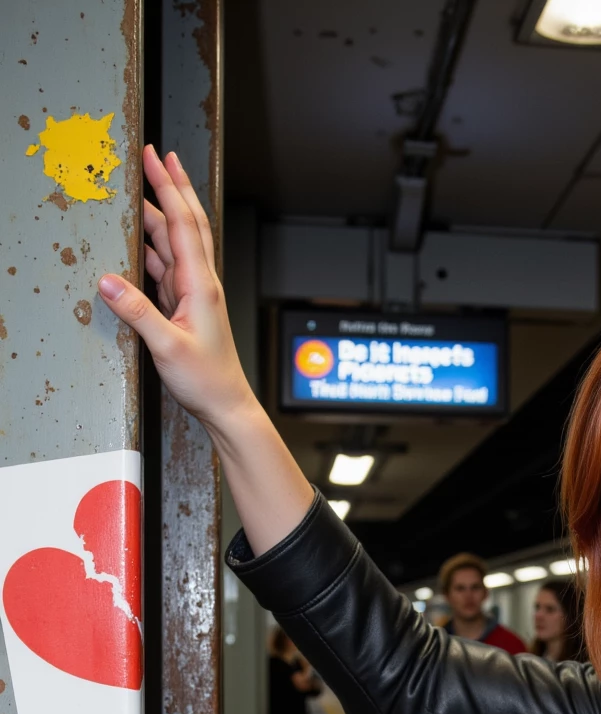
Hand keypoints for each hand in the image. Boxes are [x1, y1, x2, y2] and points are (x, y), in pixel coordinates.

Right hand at [97, 146, 252, 430]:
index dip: (168, 187)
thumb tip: (109, 281)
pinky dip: (152, 248)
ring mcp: (193, 293)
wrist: (226, 404)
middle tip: (154, 156)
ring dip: (158, 215)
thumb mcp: (167, 347)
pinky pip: (166, 267)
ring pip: (174, 243)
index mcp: (200, 285)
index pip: (183, 224)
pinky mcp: (185, 306)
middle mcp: (200, 282)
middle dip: (170, 187)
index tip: (156, 157)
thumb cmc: (206, 380)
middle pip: (186, 223)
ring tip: (139, 190)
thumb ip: (138, 313)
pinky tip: (140, 239)